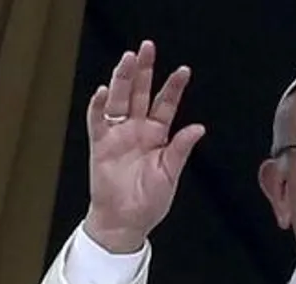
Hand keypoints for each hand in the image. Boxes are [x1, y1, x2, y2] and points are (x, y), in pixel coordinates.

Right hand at [83, 41, 204, 254]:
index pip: (166, 104)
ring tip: (127, 60)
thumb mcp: (171, 175)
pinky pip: (98, 121)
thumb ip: (181, 150)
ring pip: (120, 100)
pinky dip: (99, 106)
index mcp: (157, 136)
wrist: (125, 222)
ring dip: (122, 80)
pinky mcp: (100, 144)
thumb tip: (198, 128)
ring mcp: (118, 135)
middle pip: (140, 93)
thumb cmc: (148, 203)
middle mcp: (137, 130)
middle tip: (147, 48)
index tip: (183, 71)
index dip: (173, 87)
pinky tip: (104, 92)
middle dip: (144, 70)